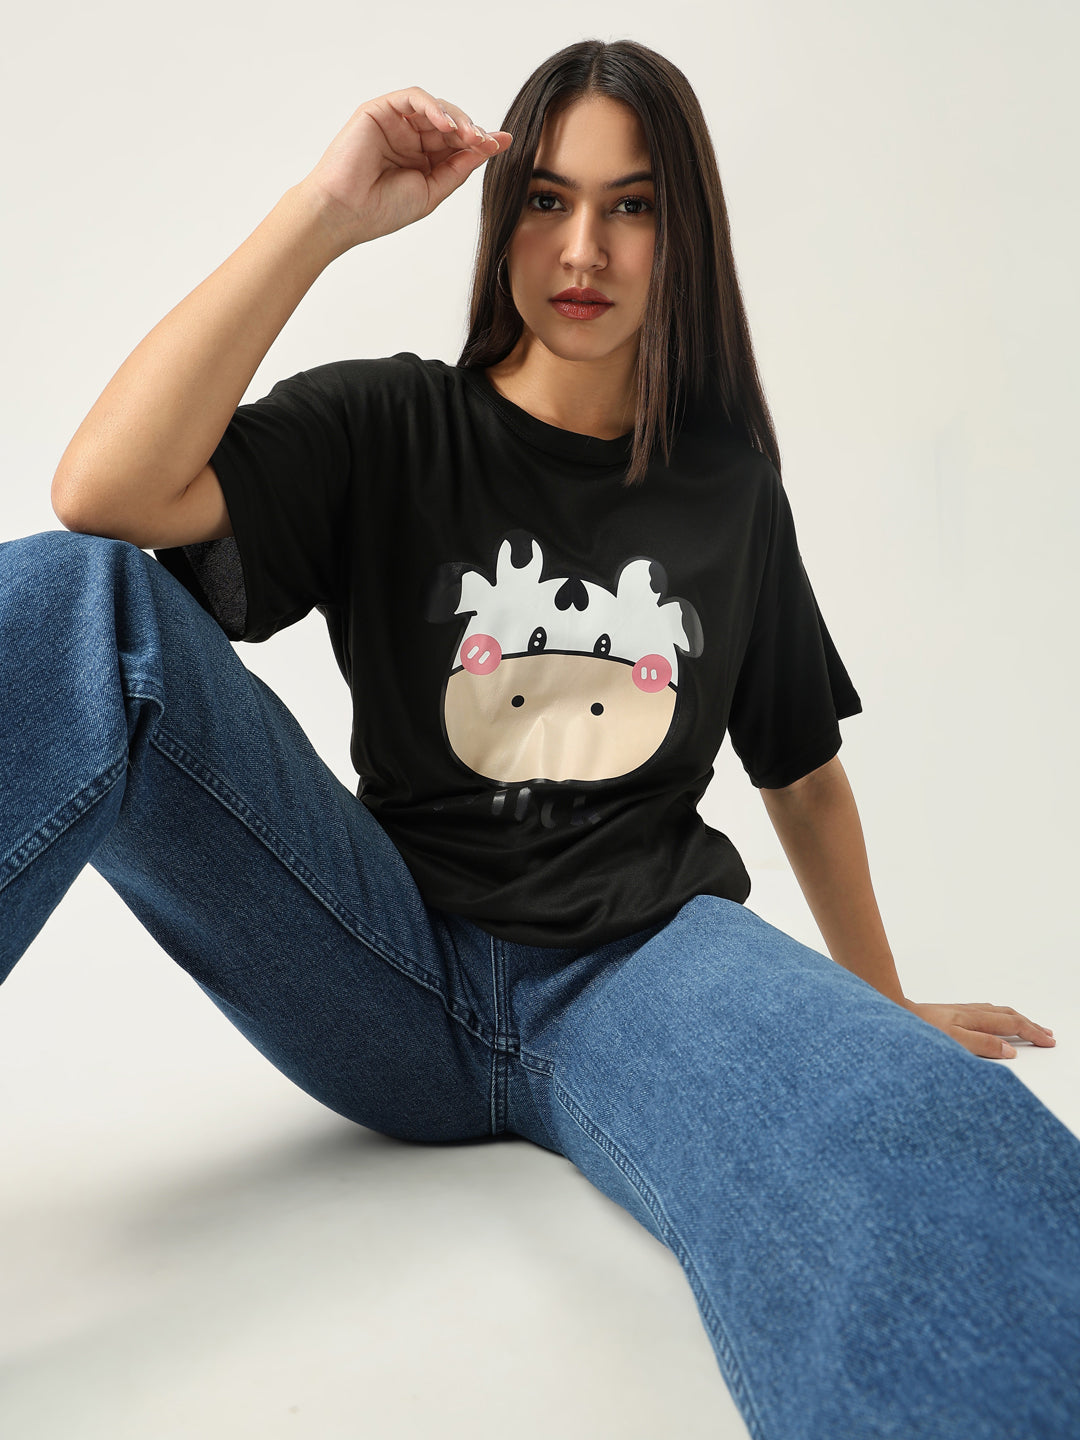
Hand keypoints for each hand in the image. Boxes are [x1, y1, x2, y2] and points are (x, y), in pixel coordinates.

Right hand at [299, 87, 512, 249]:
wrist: (344, 213)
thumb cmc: (380, 210)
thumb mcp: (431, 191)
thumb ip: (457, 169)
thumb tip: (487, 149)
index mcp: (422, 160)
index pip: (457, 144)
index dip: (481, 142)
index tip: (505, 142)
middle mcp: (410, 139)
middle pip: (450, 123)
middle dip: (472, 130)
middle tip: (487, 142)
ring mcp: (395, 123)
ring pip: (435, 107)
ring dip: (456, 118)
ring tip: (468, 135)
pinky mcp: (379, 111)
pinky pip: (412, 98)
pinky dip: (432, 107)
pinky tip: (445, 125)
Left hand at [901, 999, 1055, 1059]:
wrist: (894, 1014)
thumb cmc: (920, 1030)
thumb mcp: (953, 1041)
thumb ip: (982, 1045)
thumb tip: (1010, 1050)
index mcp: (975, 1018)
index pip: (1012, 1025)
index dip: (1033, 1033)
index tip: (1049, 1041)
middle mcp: (970, 1012)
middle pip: (1009, 1015)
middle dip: (1030, 1025)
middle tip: (1048, 1034)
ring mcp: (961, 1011)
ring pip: (997, 1011)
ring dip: (1017, 1018)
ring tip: (1028, 1025)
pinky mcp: (951, 1012)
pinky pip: (985, 1010)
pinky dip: (999, 1015)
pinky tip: (995, 1019)